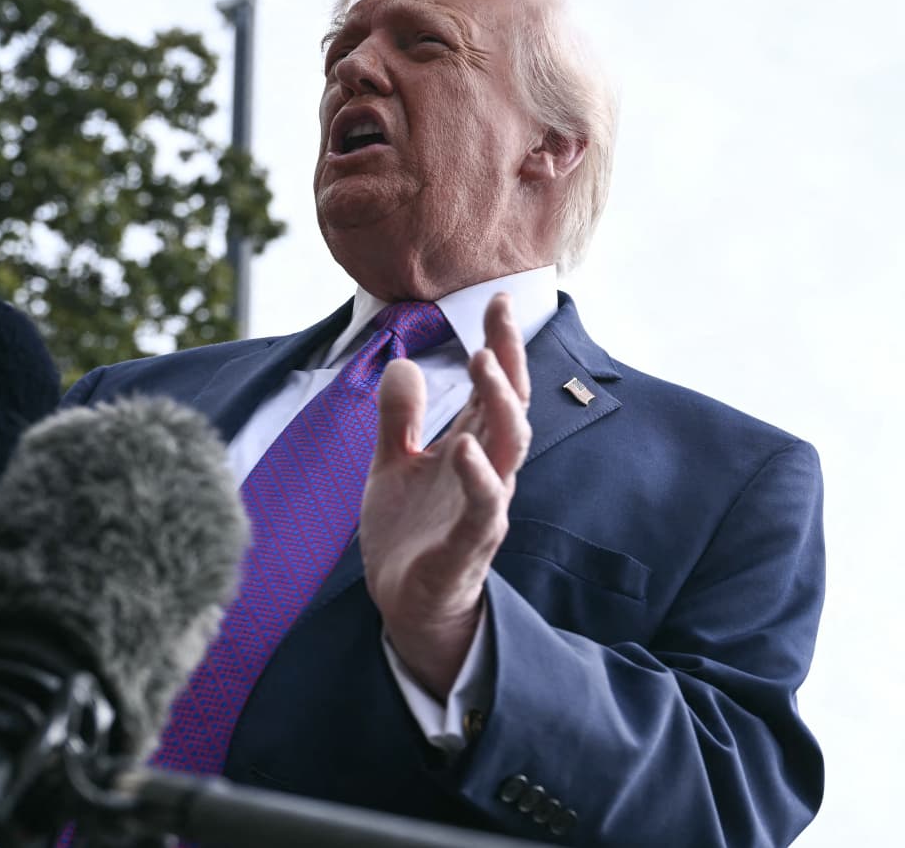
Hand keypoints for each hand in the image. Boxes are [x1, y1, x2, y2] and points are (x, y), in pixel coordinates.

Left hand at [361, 294, 531, 698]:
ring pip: (509, 446)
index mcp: (472, 446)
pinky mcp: (471, 543)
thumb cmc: (410, 534)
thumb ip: (400, 418)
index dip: (499, 343)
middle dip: (509, 358)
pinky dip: (479, 475)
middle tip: (498, 316)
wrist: (407, 605)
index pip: (493, 386)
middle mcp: (487, 468)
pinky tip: (463, 446)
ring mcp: (484, 504)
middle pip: (511, 404)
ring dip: (500, 403)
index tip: (494, 299)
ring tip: (484, 363)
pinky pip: (485, 505)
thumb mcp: (393, 465)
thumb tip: (404, 362)